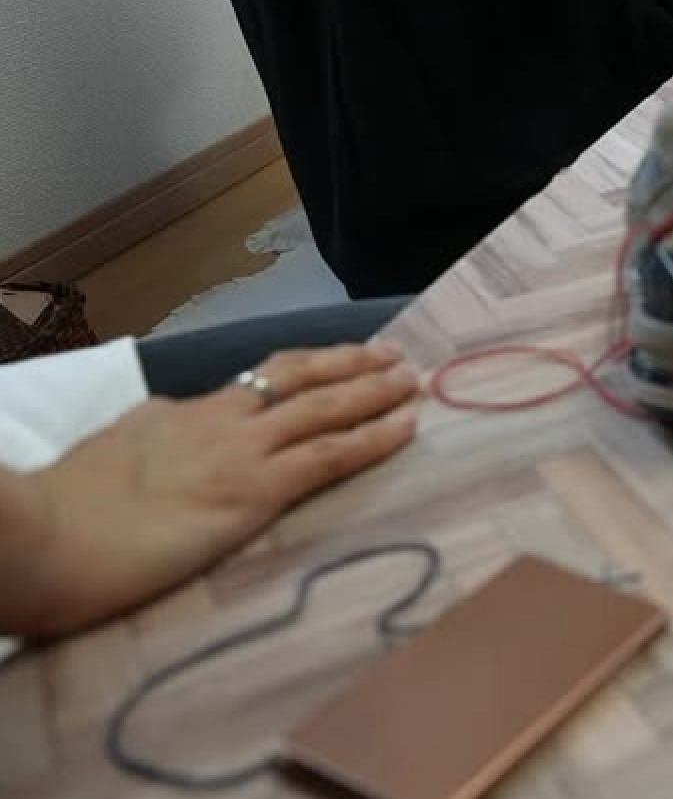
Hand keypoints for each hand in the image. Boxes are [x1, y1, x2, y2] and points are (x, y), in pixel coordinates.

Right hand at [16, 341, 418, 637]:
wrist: (38, 538)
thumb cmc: (59, 514)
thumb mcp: (106, 456)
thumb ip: (144, 439)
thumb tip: (165, 421)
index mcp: (175, 414)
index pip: (252, 386)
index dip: (301, 372)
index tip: (331, 365)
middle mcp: (216, 421)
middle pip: (298, 379)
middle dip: (349, 365)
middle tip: (392, 354)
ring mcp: (240, 453)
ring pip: (326, 409)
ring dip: (376, 392)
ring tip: (414, 380)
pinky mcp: (255, 492)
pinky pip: (331, 456)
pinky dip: (376, 437)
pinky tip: (407, 426)